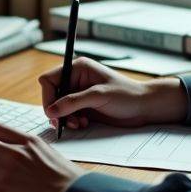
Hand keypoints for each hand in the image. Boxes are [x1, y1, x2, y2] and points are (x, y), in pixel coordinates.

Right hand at [38, 57, 187, 131]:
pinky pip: (67, 115)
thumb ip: (73, 102)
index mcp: (78, 68)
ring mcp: (78, 94)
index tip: (52, 112)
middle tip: (63, 123)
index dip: (47, 96)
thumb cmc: (126, 95)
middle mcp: (75, 80)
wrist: (143, 108)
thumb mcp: (99, 96)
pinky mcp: (83, 107)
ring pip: (58, 108)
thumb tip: (51, 110)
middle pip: (51, 95)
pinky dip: (71, 121)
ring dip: (64, 118)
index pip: (49, 79)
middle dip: (56, 110)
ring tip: (78, 123)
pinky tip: (84, 123)